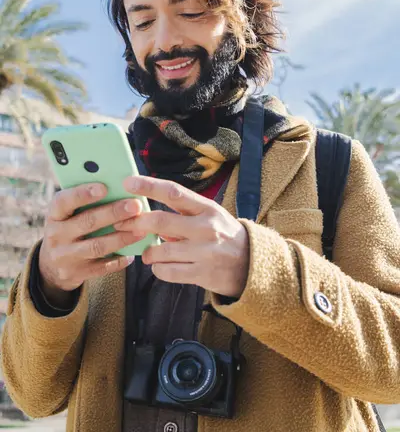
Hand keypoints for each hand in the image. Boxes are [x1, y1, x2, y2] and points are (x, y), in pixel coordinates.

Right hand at [39, 183, 143, 298]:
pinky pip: (101, 267)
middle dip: (113, 213)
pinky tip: (132, 254)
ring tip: (141, 229)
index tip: (105, 187)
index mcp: (54, 214)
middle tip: (135, 206)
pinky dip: (119, 260)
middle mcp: (56, 235)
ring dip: (121, 238)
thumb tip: (119, 188)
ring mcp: (65, 256)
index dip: (83, 194)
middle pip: (87, 222)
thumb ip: (86, 202)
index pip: (64, 201)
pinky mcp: (76, 273)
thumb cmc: (69, 227)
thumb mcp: (68, 214)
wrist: (52, 266)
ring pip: (97, 246)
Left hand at [115, 176, 249, 297]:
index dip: (149, 186)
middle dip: (136, 222)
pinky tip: (161, 266)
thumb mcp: (208, 216)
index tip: (128, 183)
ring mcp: (204, 252)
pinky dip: (157, 269)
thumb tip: (146, 211)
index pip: (174, 193)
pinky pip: (167, 272)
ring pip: (160, 250)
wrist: (251, 264)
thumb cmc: (223, 234)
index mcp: (207, 208)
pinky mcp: (202, 274)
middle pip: (161, 221)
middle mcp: (206, 228)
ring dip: (147, 251)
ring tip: (148, 252)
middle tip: (121, 223)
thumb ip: (181, 213)